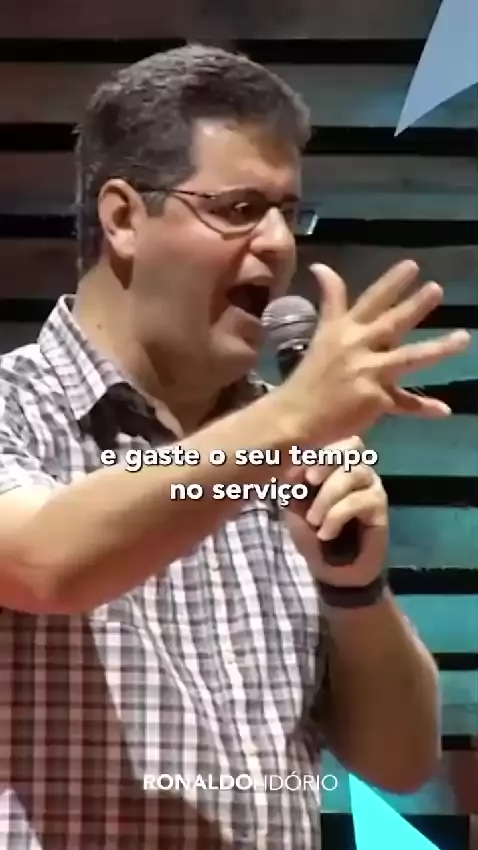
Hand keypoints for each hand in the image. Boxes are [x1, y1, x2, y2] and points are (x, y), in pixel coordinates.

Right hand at [279, 260, 469, 445]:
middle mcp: (356, 347)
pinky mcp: (373, 399)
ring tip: (463, 338)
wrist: (294, 416)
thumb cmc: (309, 377)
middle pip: (390, 323)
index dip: (391, 283)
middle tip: (437, 289)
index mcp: (342, 330)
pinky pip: (404, 403)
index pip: (369, 300)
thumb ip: (331, 302)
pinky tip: (443, 410)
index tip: (412, 266)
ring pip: (408, 358)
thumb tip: (321, 266)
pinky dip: (423, 408)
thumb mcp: (321, 333)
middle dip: (415, 306)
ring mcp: (366, 373)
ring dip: (437, 348)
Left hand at [285, 437, 387, 585]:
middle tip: (309, 481)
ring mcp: (372, 485)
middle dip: (326, 461)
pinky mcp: (380, 507)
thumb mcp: (295, 506)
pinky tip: (326, 533)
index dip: (317, 448)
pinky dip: (337, 516)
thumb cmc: (312, 533)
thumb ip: (296, 482)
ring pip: (352, 473)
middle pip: (350, 447)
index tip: (296, 469)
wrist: (332, 570)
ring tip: (313, 521)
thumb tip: (294, 464)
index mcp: (336, 463)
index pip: (335, 438)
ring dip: (327, 497)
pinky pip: (358, 500)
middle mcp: (357, 468)